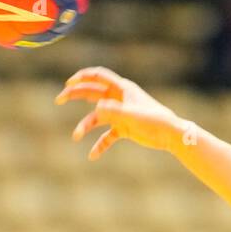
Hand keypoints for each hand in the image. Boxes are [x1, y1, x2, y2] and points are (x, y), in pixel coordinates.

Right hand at [55, 67, 189, 159]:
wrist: (171, 135)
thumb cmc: (154, 120)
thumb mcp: (132, 115)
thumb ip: (114, 111)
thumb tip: (96, 109)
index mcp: (122, 88)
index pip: (99, 76)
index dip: (83, 76)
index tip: (68, 82)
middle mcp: (119, 99)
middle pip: (92, 93)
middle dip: (75, 95)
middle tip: (59, 99)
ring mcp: (121, 114)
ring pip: (97, 117)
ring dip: (86, 125)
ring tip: (76, 136)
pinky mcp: (124, 129)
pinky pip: (107, 136)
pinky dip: (100, 144)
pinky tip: (92, 155)